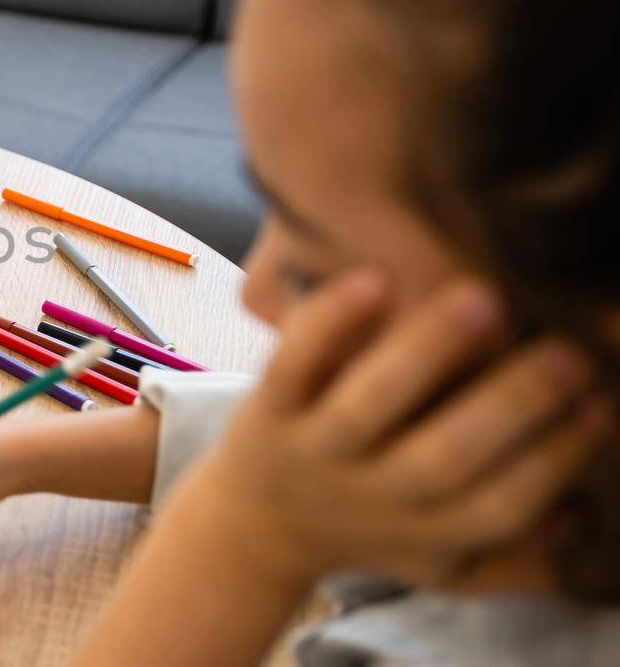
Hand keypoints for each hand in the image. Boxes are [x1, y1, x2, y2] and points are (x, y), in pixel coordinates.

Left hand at [171, 273, 611, 588]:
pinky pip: (291, 366)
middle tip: (568, 351)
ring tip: (483, 298)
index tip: (600, 406)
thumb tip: (582, 515)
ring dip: (427, 351)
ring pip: (368, 404)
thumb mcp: (439, 559)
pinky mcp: (265, 408)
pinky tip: (373, 280)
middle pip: (443, 458)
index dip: (554, 460)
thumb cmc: (371, 527)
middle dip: (510, 405)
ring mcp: (312, 449)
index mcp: (425, 531)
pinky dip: (327, 324)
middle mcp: (370, 494)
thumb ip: (512, 552)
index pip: (500, 505)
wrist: (253, 525)